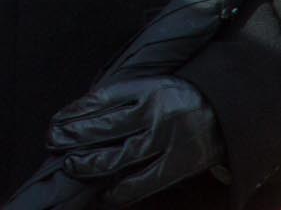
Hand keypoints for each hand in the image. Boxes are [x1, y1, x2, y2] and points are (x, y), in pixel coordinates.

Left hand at [47, 75, 226, 205]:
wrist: (227, 111)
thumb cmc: (178, 97)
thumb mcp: (150, 86)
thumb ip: (120, 98)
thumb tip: (79, 114)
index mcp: (147, 90)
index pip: (102, 99)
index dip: (75, 112)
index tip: (55, 121)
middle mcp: (156, 114)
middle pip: (108, 127)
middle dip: (76, 136)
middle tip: (53, 142)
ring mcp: (168, 140)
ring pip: (124, 155)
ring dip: (94, 163)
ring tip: (72, 167)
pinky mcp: (179, 164)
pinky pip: (147, 180)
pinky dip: (123, 189)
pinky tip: (105, 194)